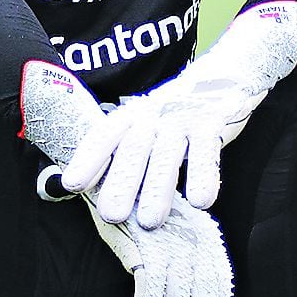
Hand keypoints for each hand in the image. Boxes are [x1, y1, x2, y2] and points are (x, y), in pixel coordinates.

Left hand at [60, 0, 296, 227]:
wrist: (224, 74)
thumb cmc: (173, 113)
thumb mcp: (145, 123)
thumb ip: (123, 151)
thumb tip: (84, 188)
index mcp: (132, 115)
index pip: (105, 135)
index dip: (88, 159)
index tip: (72, 184)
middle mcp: (153, 114)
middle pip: (133, 149)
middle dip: (121, 182)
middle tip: (111, 215)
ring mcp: (183, 118)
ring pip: (168, 156)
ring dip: (158, 189)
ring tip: (149, 222)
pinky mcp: (213, 123)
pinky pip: (207, 152)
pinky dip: (204, 176)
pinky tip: (200, 202)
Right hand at [80, 189, 232, 296]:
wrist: (112, 179)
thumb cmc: (142, 215)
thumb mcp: (171, 235)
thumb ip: (186, 265)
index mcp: (206, 234)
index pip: (218, 284)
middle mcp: (193, 234)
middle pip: (201, 292)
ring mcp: (168, 235)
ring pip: (176, 292)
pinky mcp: (142, 237)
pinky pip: (149, 281)